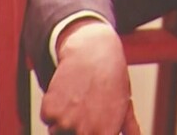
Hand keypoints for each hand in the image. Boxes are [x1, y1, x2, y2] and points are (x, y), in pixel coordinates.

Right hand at [40, 19, 140, 133]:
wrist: (93, 49)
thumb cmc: (111, 76)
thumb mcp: (124, 102)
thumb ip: (130, 127)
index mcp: (106, 134)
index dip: (89, 130)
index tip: (89, 118)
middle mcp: (86, 132)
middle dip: (75, 127)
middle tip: (83, 106)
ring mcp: (66, 122)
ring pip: (56, 131)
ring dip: (62, 119)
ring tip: (76, 97)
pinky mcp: (50, 110)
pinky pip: (47, 117)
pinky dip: (52, 106)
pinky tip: (66, 89)